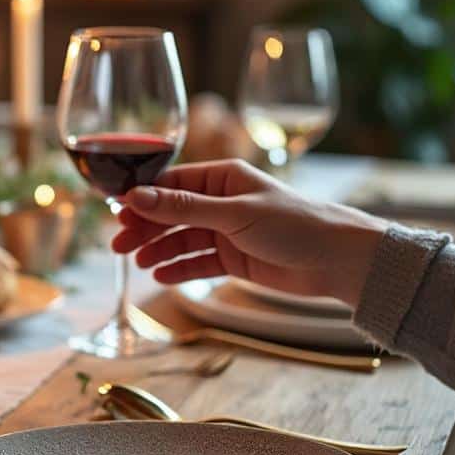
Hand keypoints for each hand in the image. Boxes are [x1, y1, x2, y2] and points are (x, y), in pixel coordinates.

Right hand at [110, 159, 389, 304]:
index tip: (116, 211)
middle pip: (171, 213)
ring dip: (158, 250)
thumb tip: (137, 196)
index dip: (143, 197)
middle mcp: (222, 202)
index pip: (172, 183)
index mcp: (224, 177)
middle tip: (118, 245)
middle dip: (145, 228)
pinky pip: (197, 263)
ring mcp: (227, 231)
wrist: (338, 260)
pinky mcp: (234, 259)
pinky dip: (179, 269)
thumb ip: (183, 207)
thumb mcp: (233, 213)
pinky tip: (160, 276)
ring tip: (138, 263)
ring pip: (181, 239)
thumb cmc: (294, 224)